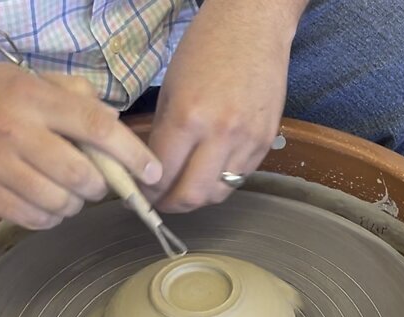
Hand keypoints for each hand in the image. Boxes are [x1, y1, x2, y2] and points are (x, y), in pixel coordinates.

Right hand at [0, 64, 161, 228]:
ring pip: (60, 204)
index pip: (97, 127)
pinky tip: (43, 202)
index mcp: (34, 99)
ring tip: (65, 191)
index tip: (152, 171)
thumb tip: (113, 120)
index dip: (132, 155)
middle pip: (82, 176)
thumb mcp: (26, 79)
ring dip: (73, 204)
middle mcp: (17, 132)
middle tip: (94, 181)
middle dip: (100, 186)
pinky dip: (49, 217)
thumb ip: (73, 95)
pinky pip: (33, 219)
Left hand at [146, 0, 305, 212]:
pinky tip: (209, 170)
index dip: (145, 190)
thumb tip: (152, 169)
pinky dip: (221, 181)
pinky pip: (240, 178)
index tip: (138, 193)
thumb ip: (163, 132)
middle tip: (158, 202)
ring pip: (218, 193)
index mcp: (188, 116)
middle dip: (169, 205)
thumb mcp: (171, 87)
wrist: (253, 25)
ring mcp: (247, 140)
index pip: (160, 174)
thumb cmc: (207, 47)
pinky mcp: (266, 142)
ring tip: (184, 188)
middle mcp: (220, 134)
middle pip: (191, 195)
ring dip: (197, 197)